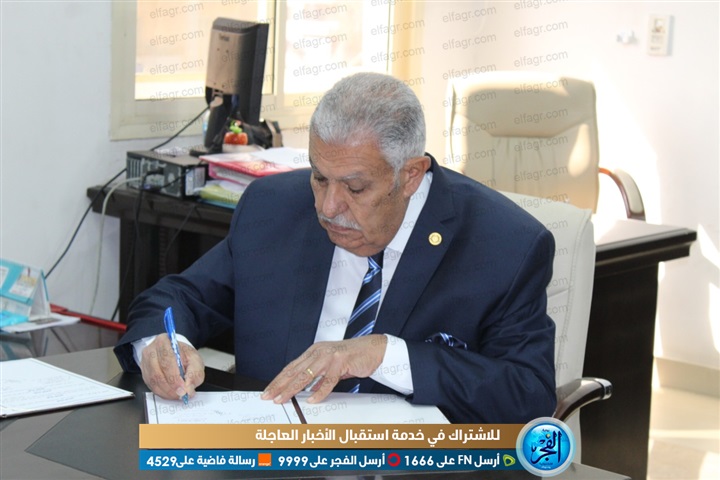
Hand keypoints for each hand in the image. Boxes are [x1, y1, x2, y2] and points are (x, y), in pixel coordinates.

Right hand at [139, 334, 204, 400]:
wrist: (173, 353)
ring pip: (153, 381)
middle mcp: (151, 351)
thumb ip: (195, 372)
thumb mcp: (195, 359)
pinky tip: (171, 393)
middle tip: (182, 394)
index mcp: (164, 342)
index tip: (183, 388)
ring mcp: (145, 362)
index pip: (167, 360)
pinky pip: (151, 386)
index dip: (175, 377)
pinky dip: (162, 393)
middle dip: (171, 387)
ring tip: (178, 395)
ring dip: (167, 392)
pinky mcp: (144, 373)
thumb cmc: (183, 355)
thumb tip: (189, 388)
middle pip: (158, 372)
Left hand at [261, 334, 386, 403]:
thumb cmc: (354, 357)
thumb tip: (309, 391)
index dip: (279, 379)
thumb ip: (320, 377)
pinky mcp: (342, 361)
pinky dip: (320, 391)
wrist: (374, 349)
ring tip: (283, 398)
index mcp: (315, 351)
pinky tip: (313, 400)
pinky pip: (328, 380)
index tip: (269, 390)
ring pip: (306, 375)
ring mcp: (330, 356)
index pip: (292, 367)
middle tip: (268, 396)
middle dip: (280, 385)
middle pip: (295, 371)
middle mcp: (319, 352)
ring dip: (293, 388)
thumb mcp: (333, 367)